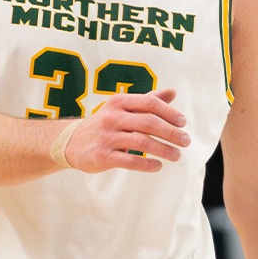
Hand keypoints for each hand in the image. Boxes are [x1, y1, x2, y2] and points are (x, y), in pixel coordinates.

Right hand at [60, 88, 190, 173]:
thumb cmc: (106, 124)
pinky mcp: (102, 156)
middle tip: (186, 141)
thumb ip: (147, 100)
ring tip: (176, 156)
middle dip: (171, 133)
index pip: (150, 103)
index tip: (183, 123)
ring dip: (163, 150)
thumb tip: (173, 92)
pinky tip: (158, 166)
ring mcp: (107, 137)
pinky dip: (147, 164)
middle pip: (148, 123)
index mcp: (119, 102)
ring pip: (141, 143)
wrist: (72, 142)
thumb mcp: (122, 108)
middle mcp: (112, 117)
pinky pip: (129, 161)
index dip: (169, 113)